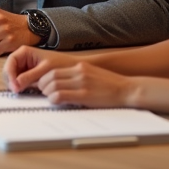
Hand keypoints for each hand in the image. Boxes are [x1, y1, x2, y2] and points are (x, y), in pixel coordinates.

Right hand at [2, 46, 72, 91]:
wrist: (73, 68)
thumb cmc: (61, 64)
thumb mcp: (45, 70)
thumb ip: (29, 76)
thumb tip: (15, 85)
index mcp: (24, 52)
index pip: (10, 62)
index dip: (10, 74)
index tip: (14, 85)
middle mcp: (22, 59)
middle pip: (9, 70)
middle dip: (11, 80)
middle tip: (17, 91)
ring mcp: (25, 68)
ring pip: (13, 77)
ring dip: (15, 84)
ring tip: (21, 91)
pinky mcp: (28, 76)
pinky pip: (20, 82)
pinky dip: (20, 86)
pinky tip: (25, 90)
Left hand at [3, 47, 133, 107]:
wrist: (128, 89)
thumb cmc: (110, 86)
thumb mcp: (91, 76)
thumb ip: (75, 78)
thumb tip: (57, 86)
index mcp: (79, 67)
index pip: (51, 70)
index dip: (42, 79)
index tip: (39, 86)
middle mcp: (78, 72)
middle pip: (48, 76)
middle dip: (41, 86)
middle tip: (42, 93)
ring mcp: (81, 82)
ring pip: (51, 85)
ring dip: (47, 93)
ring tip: (50, 98)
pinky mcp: (84, 94)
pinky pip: (60, 95)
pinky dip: (54, 99)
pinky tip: (57, 102)